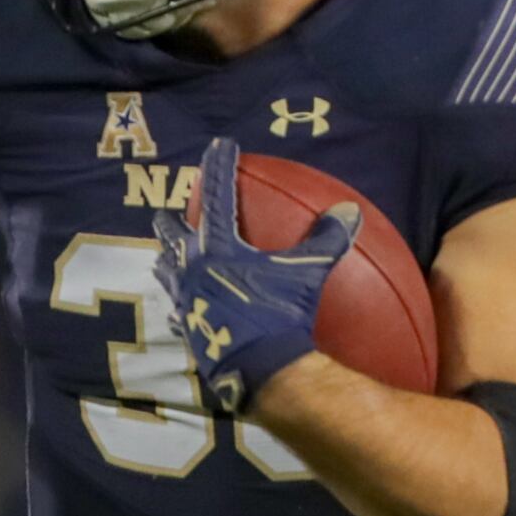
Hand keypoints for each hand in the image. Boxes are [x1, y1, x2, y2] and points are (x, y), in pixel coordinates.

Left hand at [150, 136, 352, 416]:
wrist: (258, 370)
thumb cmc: (279, 316)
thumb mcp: (305, 275)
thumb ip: (325, 241)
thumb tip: (350, 211)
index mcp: (217, 247)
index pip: (218, 195)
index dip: (220, 167)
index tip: (220, 145)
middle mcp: (192, 268)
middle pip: (173, 234)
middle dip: (171, 221)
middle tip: (169, 212)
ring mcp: (186, 300)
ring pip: (167, 272)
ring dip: (167, 260)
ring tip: (166, 256)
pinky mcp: (188, 330)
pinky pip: (179, 312)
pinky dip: (180, 305)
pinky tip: (179, 310)